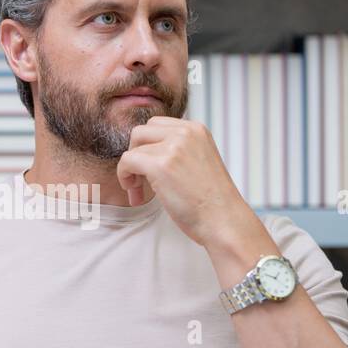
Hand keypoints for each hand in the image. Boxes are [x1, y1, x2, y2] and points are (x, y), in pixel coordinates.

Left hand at [117, 117, 258, 248]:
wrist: (224, 221)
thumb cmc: (212, 202)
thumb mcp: (199, 161)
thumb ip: (179, 151)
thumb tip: (146, 151)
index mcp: (196, 129)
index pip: (157, 125)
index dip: (147, 147)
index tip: (149, 170)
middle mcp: (186, 132)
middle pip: (141, 132)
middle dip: (135, 154)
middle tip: (139, 180)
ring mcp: (173, 147)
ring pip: (133, 148)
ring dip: (130, 170)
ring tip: (138, 191)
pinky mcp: (160, 165)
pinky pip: (127, 161)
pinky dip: (124, 177)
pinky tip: (135, 194)